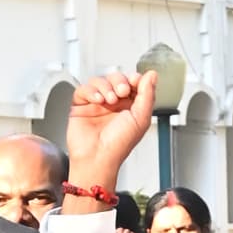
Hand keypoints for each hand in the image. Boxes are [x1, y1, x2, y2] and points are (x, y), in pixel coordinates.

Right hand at [61, 68, 161, 201]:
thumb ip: (147, 95)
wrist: (97, 157)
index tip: (135, 81)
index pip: (132, 83)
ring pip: (100, 81)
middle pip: (116, 78)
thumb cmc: (119, 145)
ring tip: (109, 100)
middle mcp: (113, 104)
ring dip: (106, 86)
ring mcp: (96, 104)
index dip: (134, 78)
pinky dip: (90, 91)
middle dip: (120, 81)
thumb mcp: (141, 118)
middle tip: (122, 92)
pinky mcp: (81, 106)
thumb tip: (152, 75)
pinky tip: (97, 100)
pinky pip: (84, 89)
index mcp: (130, 106)